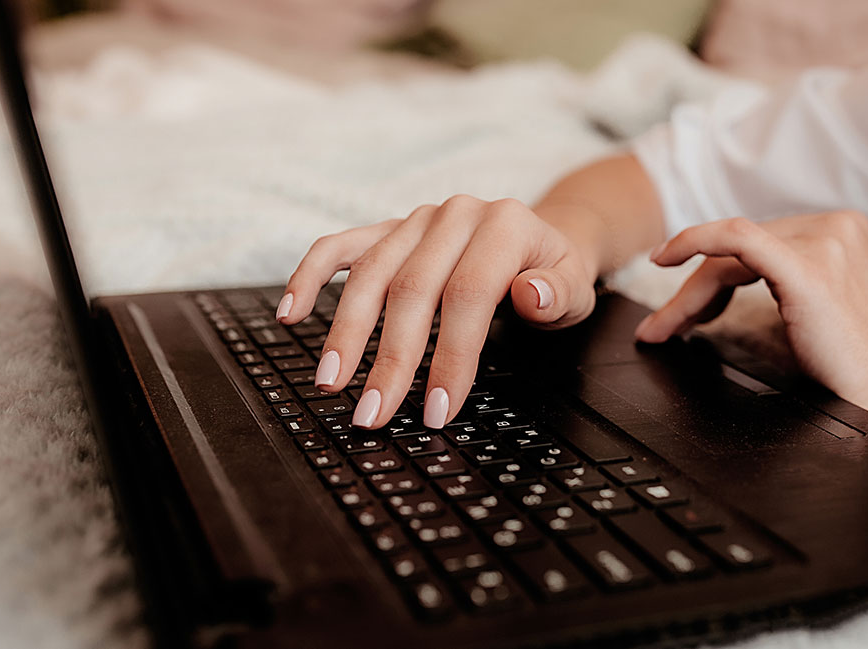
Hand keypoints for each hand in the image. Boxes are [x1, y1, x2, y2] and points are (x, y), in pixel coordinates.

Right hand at [278, 195, 600, 428]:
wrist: (544, 235)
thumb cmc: (555, 273)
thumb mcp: (576, 287)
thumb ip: (558, 294)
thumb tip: (531, 295)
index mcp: (505, 225)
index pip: (467, 295)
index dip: (450, 356)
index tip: (437, 409)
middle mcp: (455, 216)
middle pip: (412, 289)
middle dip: (390, 359)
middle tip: (372, 413)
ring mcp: (417, 220)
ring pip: (371, 274)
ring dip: (345, 331)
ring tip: (330, 381)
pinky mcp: (389, 229)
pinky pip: (341, 247)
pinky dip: (310, 276)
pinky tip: (291, 313)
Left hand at [634, 211, 867, 422]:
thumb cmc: (857, 370)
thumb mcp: (817, 309)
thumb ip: (784, 281)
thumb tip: (721, 283)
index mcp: (841, 231)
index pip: (755, 244)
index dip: (709, 275)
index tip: (680, 307)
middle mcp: (835, 227)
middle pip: (737, 250)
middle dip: (692, 291)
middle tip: (661, 329)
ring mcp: (824, 243)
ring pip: (727, 254)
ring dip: (687, 294)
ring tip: (662, 329)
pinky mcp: (808, 268)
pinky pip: (735, 238)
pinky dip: (693, 241)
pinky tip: (663, 259)